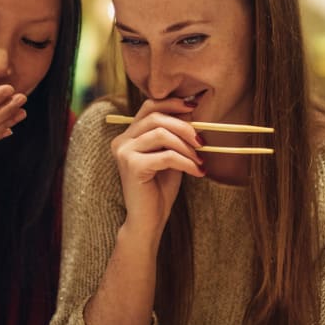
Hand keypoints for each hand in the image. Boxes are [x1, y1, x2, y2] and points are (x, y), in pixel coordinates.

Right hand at [110, 98, 203, 238]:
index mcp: (129, 135)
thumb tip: (192, 110)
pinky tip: (198, 171)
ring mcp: (124, 152)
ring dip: (187, 146)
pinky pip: (166, 155)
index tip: (195, 106)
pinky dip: (186, 162)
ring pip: (161, 134)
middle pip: (156, 117)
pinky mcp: (132, 166)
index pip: (149, 107)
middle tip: (203, 141)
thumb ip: (175, 134)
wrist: (148, 220)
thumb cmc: (160, 189)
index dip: (172, 103)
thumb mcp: (170, 155)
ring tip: (200, 160)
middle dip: (184, 126)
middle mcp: (122, 141)